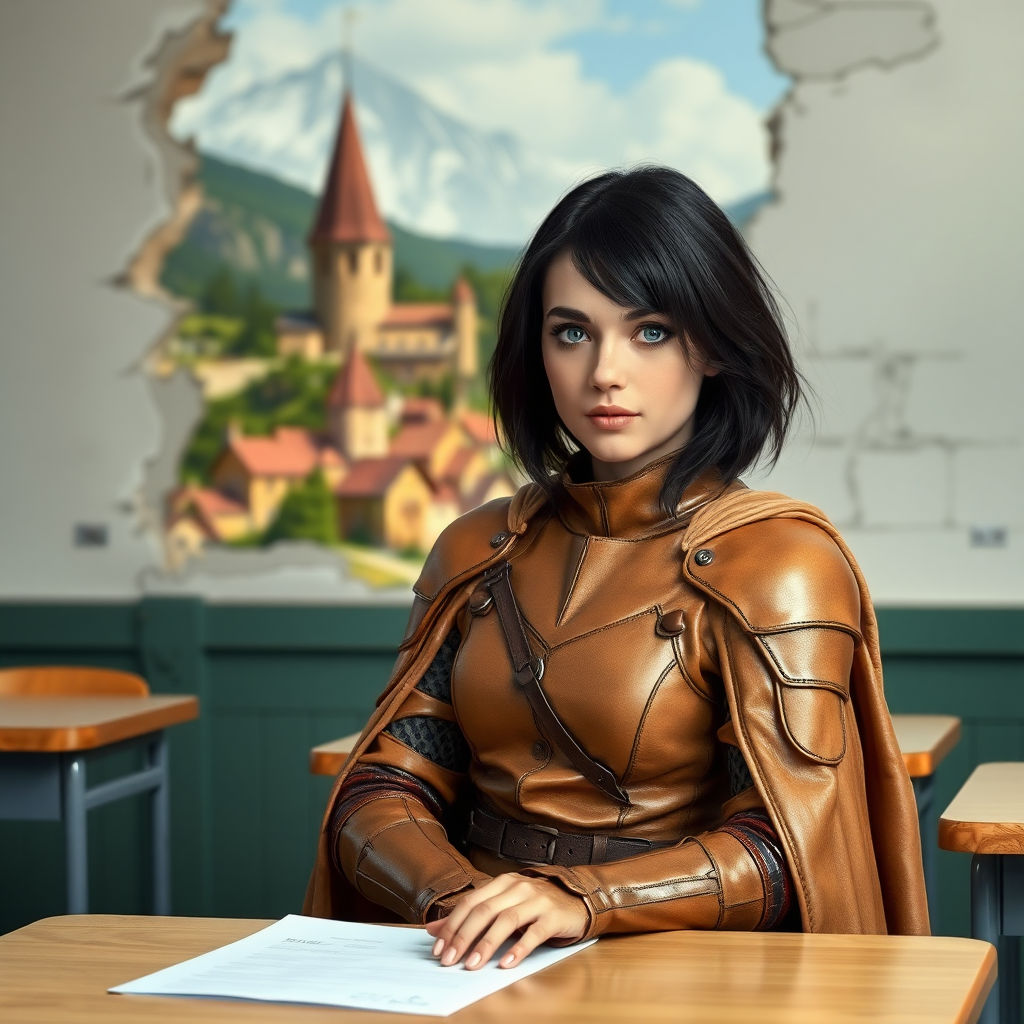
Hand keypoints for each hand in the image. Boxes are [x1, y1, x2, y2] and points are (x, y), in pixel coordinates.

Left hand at [424, 873, 587, 970]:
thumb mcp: (502, 905)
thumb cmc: (535, 904)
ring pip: (506, 920)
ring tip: (472, 964)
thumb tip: (434, 929)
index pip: (471, 902)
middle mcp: (518, 887)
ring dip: (487, 944)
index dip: (452, 924)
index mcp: (502, 883)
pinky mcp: (554, 916)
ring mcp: (537, 900)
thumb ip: (471, 915)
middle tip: (450, 959)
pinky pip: (535, 932)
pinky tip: (507, 963)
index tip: (439, 948)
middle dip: (464, 936)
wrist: (577, 899)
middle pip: (485, 910)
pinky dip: (519, 948)